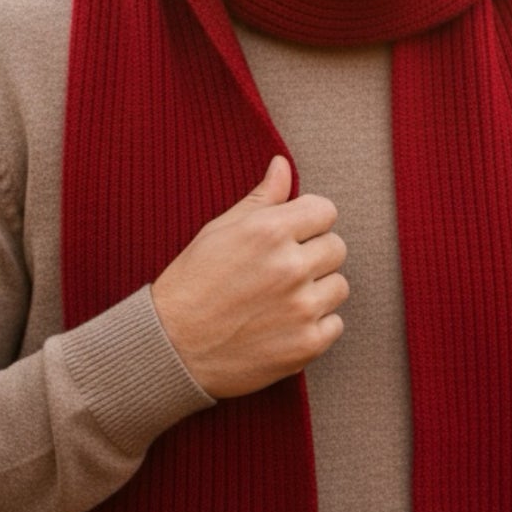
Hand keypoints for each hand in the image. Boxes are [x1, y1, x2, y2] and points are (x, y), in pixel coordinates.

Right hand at [150, 154, 348, 398]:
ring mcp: (301, 308)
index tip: (294, 235)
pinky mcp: (306, 344)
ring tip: (283, 298)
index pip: (325, 211)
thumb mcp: (221, 230)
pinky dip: (315, 326)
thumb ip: (261, 198)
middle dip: (315, 254)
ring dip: (318, 290)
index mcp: (270, 231)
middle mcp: (290, 267)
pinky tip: (285, 325)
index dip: (309, 221)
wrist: (172, 347)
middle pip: (336, 247)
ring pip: (339, 286)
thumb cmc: (193, 282)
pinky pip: (335, 325)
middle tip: (284, 269)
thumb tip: (282, 164)